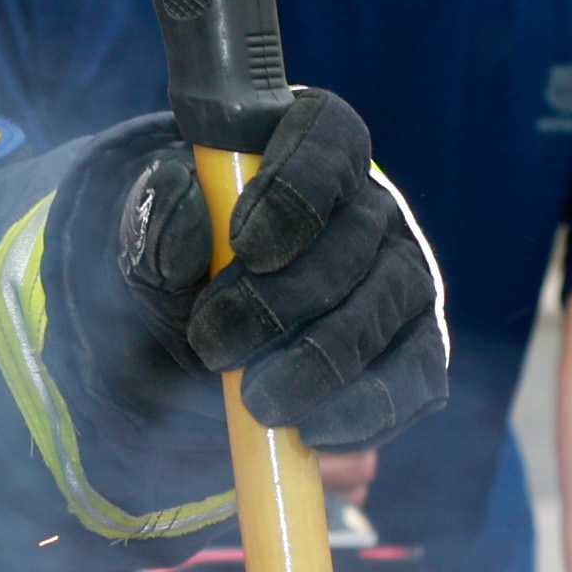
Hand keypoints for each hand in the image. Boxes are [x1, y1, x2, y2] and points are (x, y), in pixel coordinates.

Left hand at [56, 87, 452, 452]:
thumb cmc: (185, 275)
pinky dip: (369, 409)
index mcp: (310, 151)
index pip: (328, 138)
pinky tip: (315, 432)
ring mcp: (405, 274)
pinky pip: (417, 375)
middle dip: (284, 299)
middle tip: (214, 344)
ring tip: (258, 403)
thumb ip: (155, 223)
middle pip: (356, 235)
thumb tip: (180, 200)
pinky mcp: (420, 345)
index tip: (245, 244)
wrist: (206, 346)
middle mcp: (372, 206)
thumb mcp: (151, 251)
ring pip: (387, 304)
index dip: (297, 187)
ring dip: (323, 360)